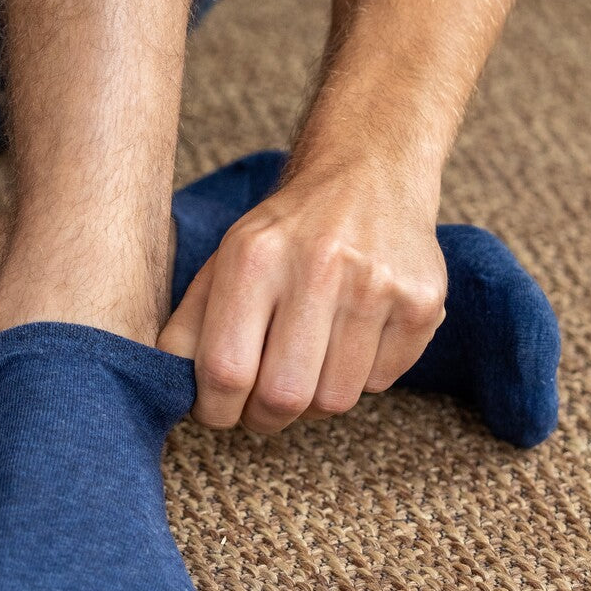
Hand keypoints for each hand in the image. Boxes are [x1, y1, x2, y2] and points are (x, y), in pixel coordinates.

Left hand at [159, 155, 446, 433]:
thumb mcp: (224, 263)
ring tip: (308, 362)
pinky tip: (351, 339)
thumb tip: (168, 388)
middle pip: (283, 397)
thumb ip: (190, 326)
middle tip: (261, 405)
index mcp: (255, 256)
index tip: (217, 410)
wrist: (369, 173)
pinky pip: (381, 383)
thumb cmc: (284, 234)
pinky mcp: (423, 300)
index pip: (225, 371)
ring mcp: (378, 284)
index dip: (215, 410)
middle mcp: (319, 265)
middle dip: (264, 417)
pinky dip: (361, 377)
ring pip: (335, 401)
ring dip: (315, 400)